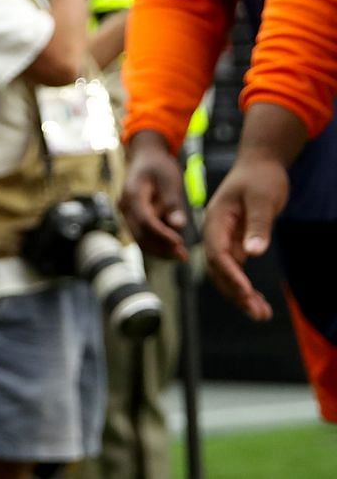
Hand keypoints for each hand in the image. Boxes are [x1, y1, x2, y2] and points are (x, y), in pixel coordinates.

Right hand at [121, 133, 190, 259]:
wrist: (145, 156)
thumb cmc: (159, 166)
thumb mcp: (170, 180)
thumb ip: (173, 203)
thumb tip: (178, 225)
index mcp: (132, 194)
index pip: (145, 221)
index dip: (162, 235)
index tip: (180, 244)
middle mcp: (125, 206)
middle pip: (140, 234)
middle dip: (161, 248)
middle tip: (183, 256)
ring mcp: (126, 212)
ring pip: (140, 238)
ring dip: (159, 249)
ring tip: (180, 255)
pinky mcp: (132, 217)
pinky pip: (142, 234)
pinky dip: (156, 242)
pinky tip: (172, 247)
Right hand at [203, 153, 289, 320]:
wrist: (260, 164)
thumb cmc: (260, 177)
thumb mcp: (263, 198)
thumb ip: (257, 225)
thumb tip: (253, 253)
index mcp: (216, 219)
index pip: (218, 253)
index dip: (231, 275)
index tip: (247, 293)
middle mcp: (215, 232)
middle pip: (218, 269)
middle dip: (236, 293)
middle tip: (257, 312)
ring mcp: (224, 238)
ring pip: (225, 273)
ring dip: (240, 295)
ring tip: (261, 313)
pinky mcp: (235, 242)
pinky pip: (236, 269)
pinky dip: (245, 286)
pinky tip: (257, 300)